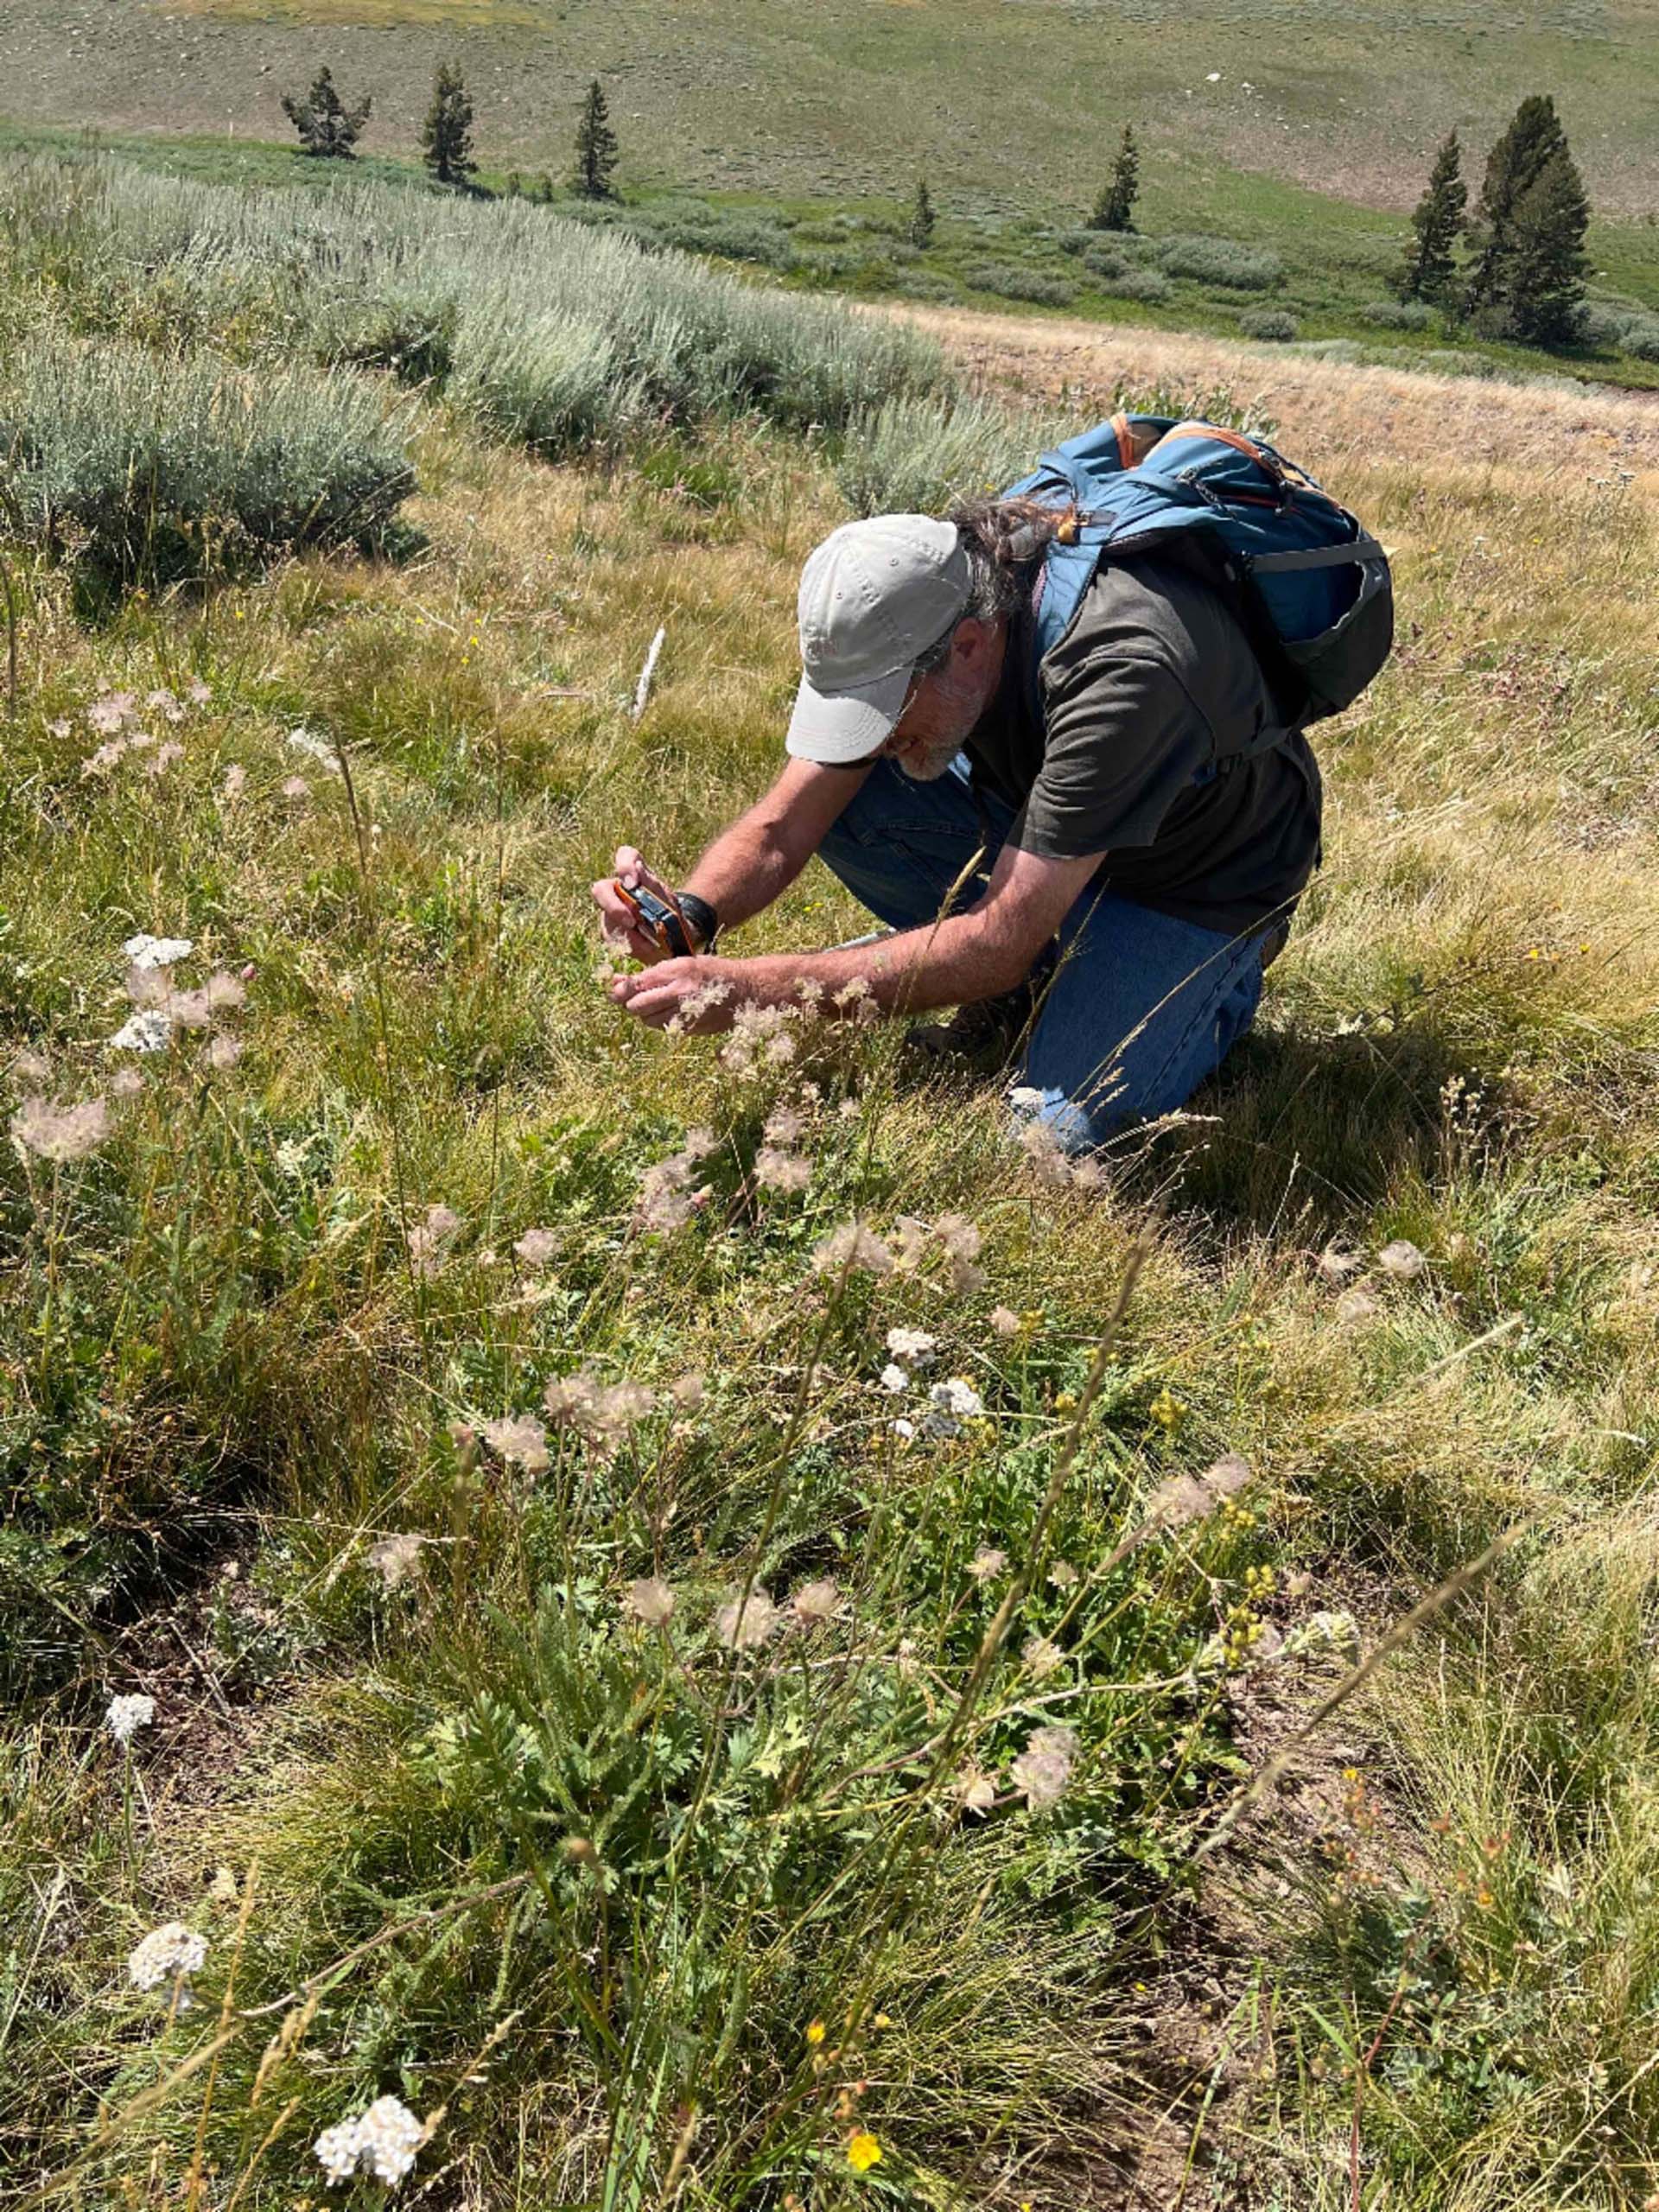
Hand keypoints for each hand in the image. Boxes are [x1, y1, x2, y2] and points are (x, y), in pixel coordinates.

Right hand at [591, 845, 678, 964]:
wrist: (674, 937)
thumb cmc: (669, 913)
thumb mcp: (669, 900)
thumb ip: (654, 887)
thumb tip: (638, 870)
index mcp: (635, 876)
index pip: (625, 856)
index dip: (624, 866)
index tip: (633, 884)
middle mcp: (617, 891)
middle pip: (601, 889)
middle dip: (613, 906)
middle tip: (631, 922)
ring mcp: (611, 912)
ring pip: (606, 918)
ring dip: (625, 933)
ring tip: (649, 944)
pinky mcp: (611, 933)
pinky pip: (614, 939)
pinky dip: (632, 946)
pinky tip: (647, 950)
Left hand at [608, 956, 740, 1032]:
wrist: (746, 991)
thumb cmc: (711, 973)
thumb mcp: (681, 964)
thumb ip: (649, 975)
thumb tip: (614, 982)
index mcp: (678, 971)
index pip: (637, 985)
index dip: (621, 989)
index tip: (616, 990)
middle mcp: (681, 993)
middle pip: (637, 1007)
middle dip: (632, 1003)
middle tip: (638, 998)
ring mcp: (687, 1013)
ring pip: (648, 1021)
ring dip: (647, 1014)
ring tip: (660, 1003)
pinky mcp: (691, 1029)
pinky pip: (664, 1028)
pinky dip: (662, 1021)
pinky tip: (674, 1011)